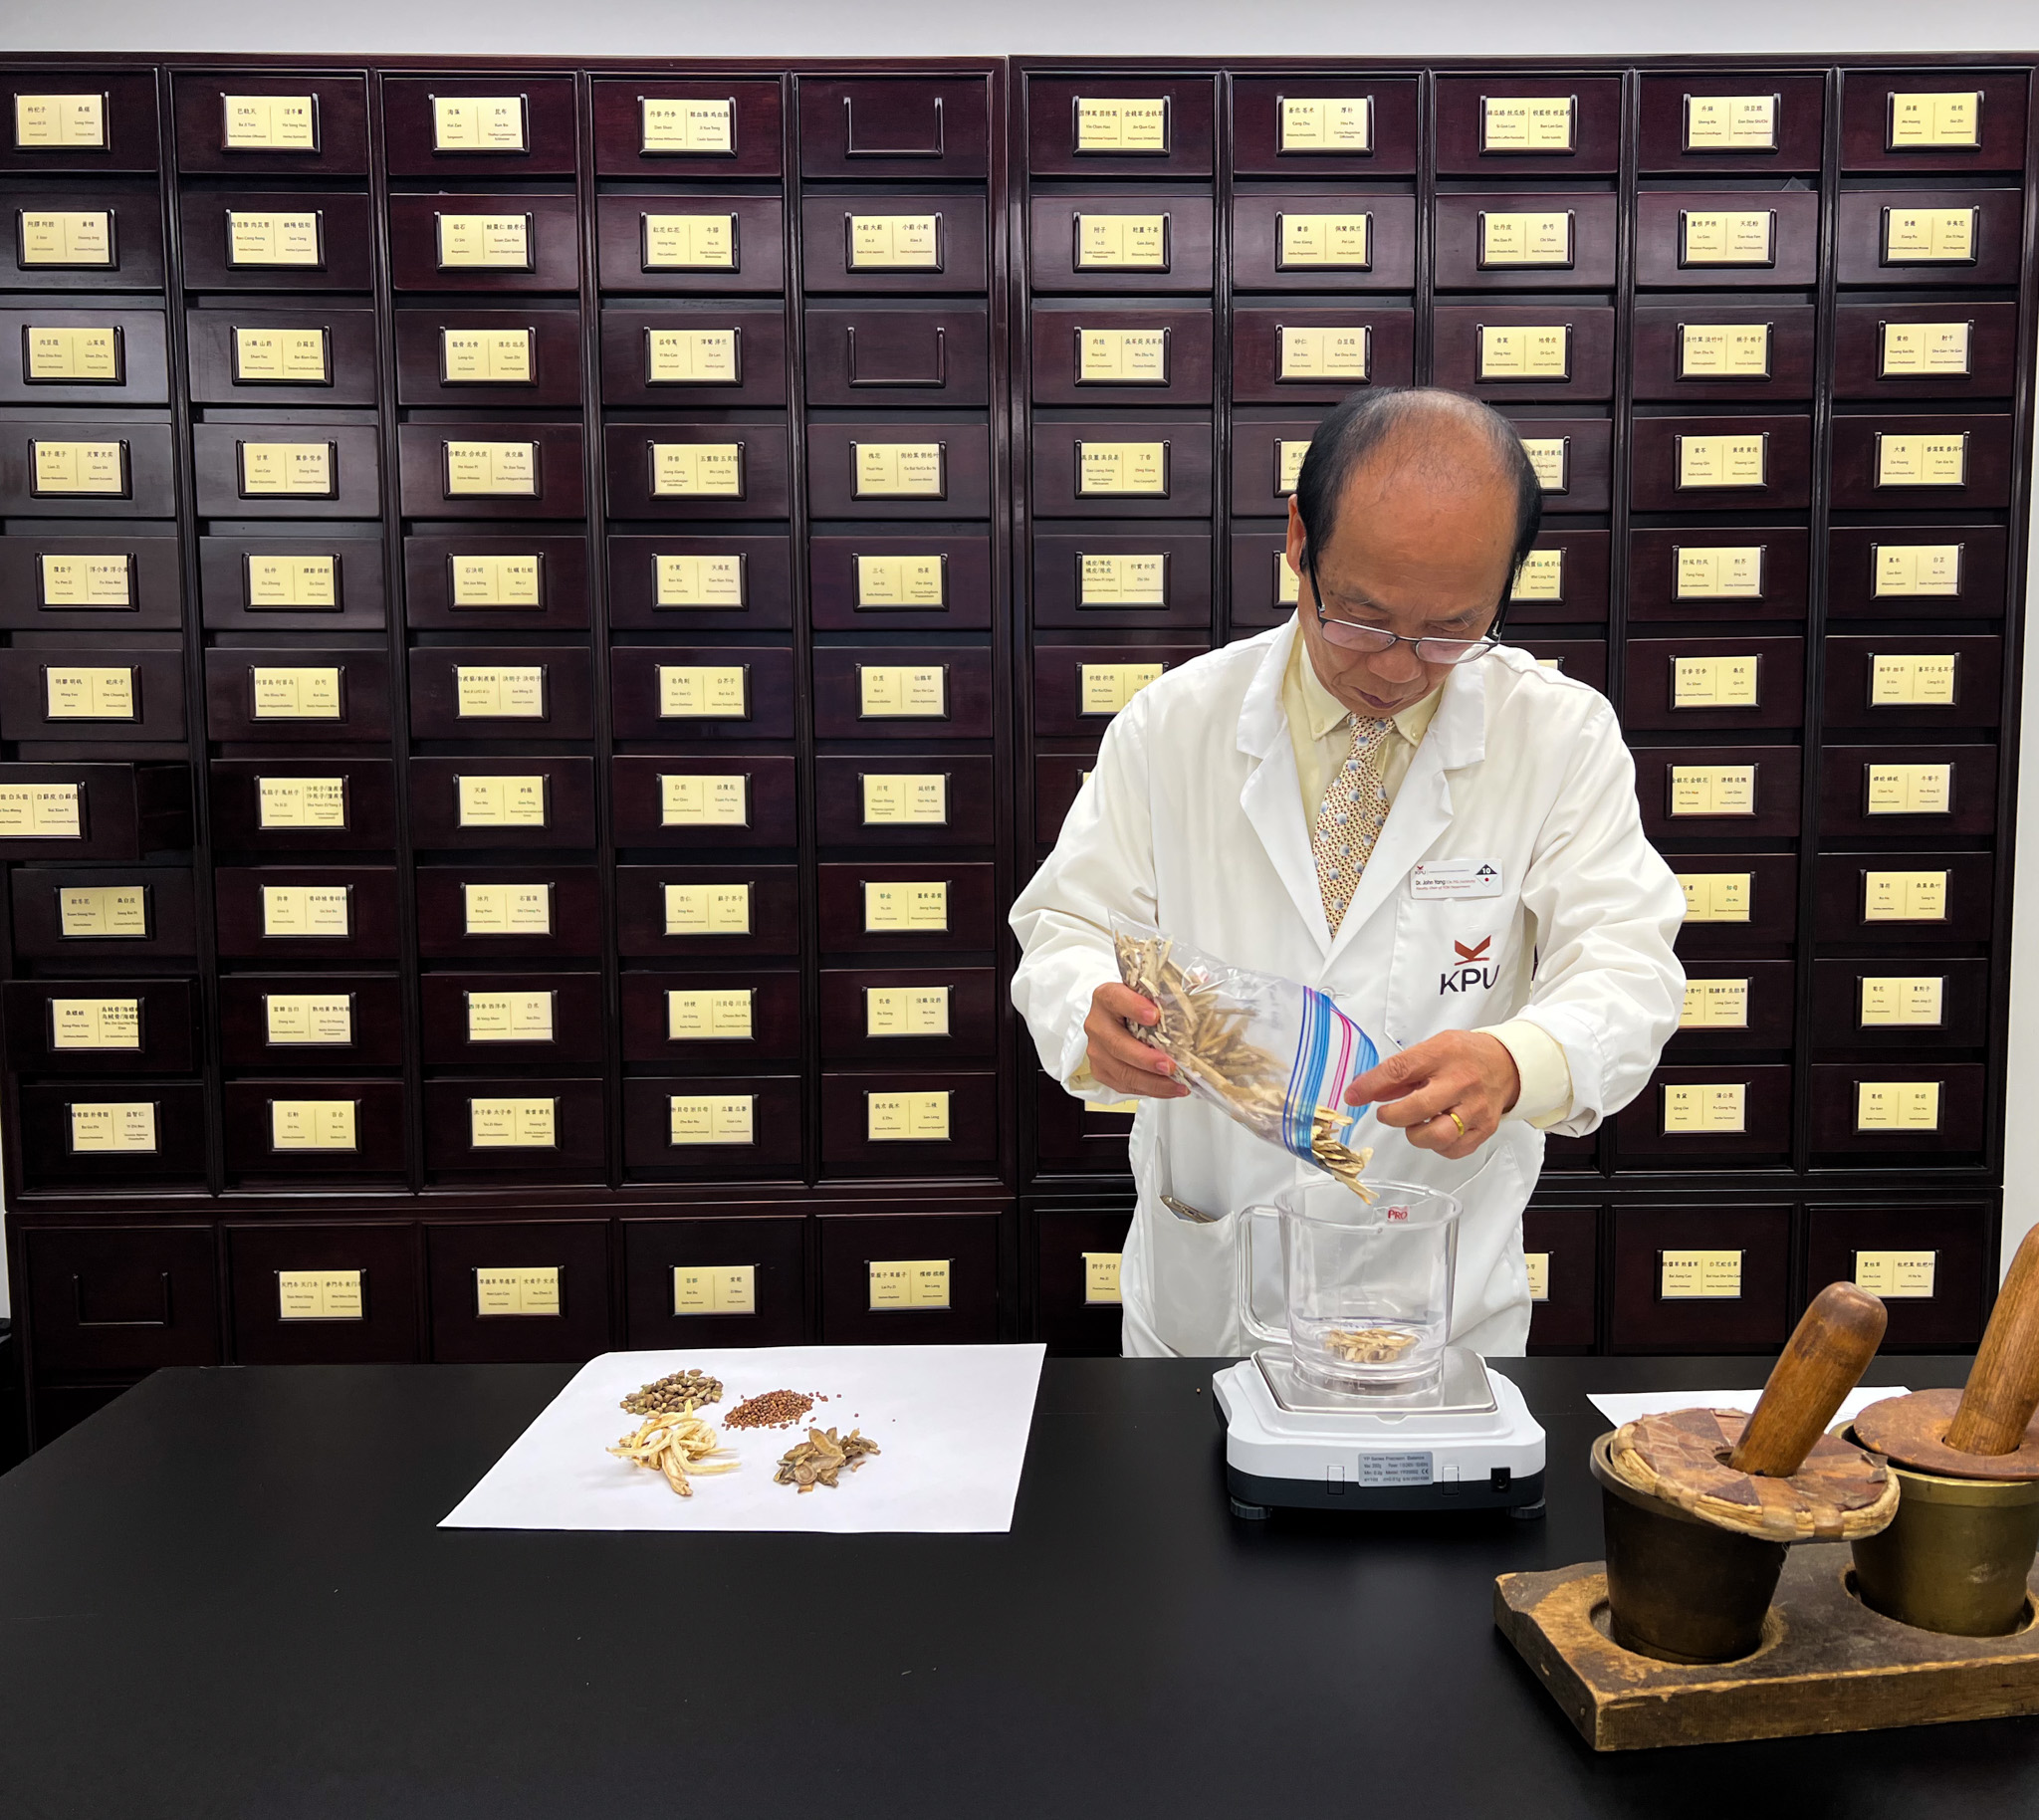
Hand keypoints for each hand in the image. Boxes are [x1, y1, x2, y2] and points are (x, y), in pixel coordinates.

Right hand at [1081, 983, 1189, 1099]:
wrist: (1114, 1017)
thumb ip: (1171, 988)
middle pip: (1118, 1044)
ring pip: (1122, 1071)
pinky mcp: (1102, 1070)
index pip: (1116, 999)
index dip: (1134, 1007)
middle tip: (1170, 1065)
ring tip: (1177, 1084)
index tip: (1154, 1015)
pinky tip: (1169, 1089)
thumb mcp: (1149, 991)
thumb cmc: (1135, 1004)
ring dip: (1152, 1081)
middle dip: (1146, 1058)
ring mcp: (1097, 1050)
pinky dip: (1149, 1089)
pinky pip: (1124, 1085)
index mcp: (1107, 997)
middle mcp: (1098, 1023)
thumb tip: (1204, 981)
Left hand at [1344, 1032, 1519, 1159]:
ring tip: (1414, 1123)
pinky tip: (1435, 1130)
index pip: (1400, 1070)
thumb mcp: (1430, 1049)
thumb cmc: (1464, 1056)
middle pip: (1418, 1108)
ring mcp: (1475, 1108)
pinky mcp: (1483, 1129)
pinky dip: (1436, 1145)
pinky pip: (1452, 1149)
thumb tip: (1363, 1090)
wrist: (1507, 1064)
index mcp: (1443, 1055)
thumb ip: (1398, 1071)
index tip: (1354, 1095)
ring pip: (1436, 1135)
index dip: (1371, 1085)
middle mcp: (1461, 1082)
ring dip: (1415, 1134)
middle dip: (1392, 1116)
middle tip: (1385, 1114)